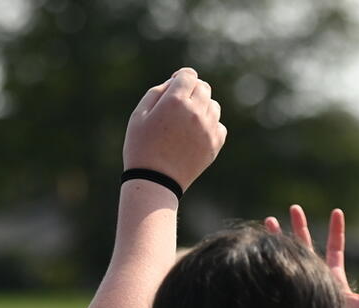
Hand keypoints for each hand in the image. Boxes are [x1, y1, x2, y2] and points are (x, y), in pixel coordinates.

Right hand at [123, 68, 226, 191]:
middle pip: (203, 87)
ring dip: (202, 107)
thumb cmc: (141, 146)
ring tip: (187, 120)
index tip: (175, 85)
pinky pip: (220, 125)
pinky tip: (196, 134)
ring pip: (213, 105)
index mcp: (175, 101)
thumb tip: (175, 82)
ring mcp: (208, 129)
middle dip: (192, 90)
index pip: (188, 75)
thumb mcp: (139, 115)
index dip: (181, 78)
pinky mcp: (215, 145)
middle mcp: (195, 112)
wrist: (155, 181)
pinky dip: (210, 125)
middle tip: (180, 103)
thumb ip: (157, 92)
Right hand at [264, 206, 358, 307]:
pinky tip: (262, 247)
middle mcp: (317, 279)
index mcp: (335, 279)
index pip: (336, 249)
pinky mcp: (291, 293)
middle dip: (300, 227)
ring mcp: (302, 284)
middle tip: (293, 207)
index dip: (337, 231)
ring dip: (280, 239)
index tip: (337, 211)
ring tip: (270, 221)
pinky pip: (280, 273)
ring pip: (290, 257)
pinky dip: (272, 260)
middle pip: (307, 247)